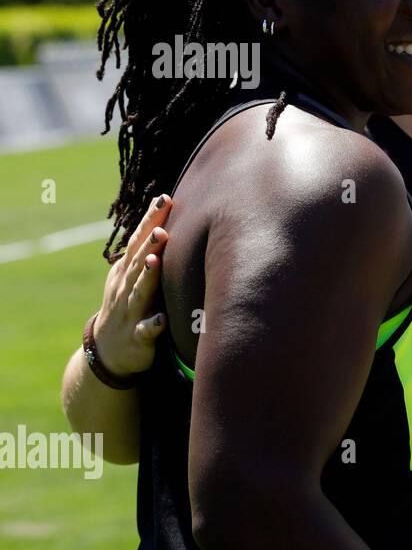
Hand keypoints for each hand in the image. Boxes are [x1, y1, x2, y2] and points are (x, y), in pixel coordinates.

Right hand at [93, 194, 171, 375]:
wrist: (108, 352)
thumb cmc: (129, 307)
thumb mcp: (133, 278)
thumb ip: (147, 252)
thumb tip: (165, 220)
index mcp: (127, 271)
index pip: (139, 241)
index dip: (150, 220)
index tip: (164, 198)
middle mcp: (126, 288)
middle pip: (139, 260)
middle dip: (150, 240)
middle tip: (162, 220)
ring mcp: (130, 312)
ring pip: (140, 291)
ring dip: (147, 276)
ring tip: (155, 259)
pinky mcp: (137, 337)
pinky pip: (146, 331)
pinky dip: (152, 325)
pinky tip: (162, 320)